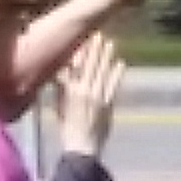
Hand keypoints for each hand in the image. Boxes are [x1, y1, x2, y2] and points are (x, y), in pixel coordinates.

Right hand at [55, 35, 125, 160]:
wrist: (81, 147)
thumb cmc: (67, 128)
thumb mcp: (59, 106)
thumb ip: (61, 89)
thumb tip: (59, 74)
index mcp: (69, 91)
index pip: (74, 66)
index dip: (79, 51)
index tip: (83, 38)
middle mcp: (83, 91)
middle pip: (89, 65)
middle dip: (94, 49)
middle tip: (98, 34)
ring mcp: (97, 97)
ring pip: (102, 73)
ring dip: (106, 57)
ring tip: (111, 43)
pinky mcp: (107, 105)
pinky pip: (113, 86)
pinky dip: (117, 75)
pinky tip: (121, 63)